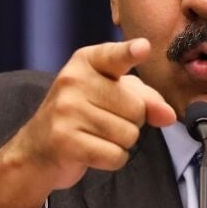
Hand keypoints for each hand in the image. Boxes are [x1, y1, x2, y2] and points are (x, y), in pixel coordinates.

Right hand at [0, 38, 175, 207]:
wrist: (37, 149)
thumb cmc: (83, 115)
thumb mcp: (114, 96)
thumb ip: (146, 99)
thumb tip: (169, 115)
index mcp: (86, 61)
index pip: (114, 56)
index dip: (130, 52)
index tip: (143, 47)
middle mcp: (73, 81)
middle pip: (136, 109)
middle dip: (131, 122)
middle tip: (103, 121)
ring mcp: (66, 110)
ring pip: (128, 135)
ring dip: (120, 142)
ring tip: (96, 135)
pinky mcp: (64, 140)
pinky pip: (115, 155)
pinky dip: (112, 159)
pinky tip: (92, 151)